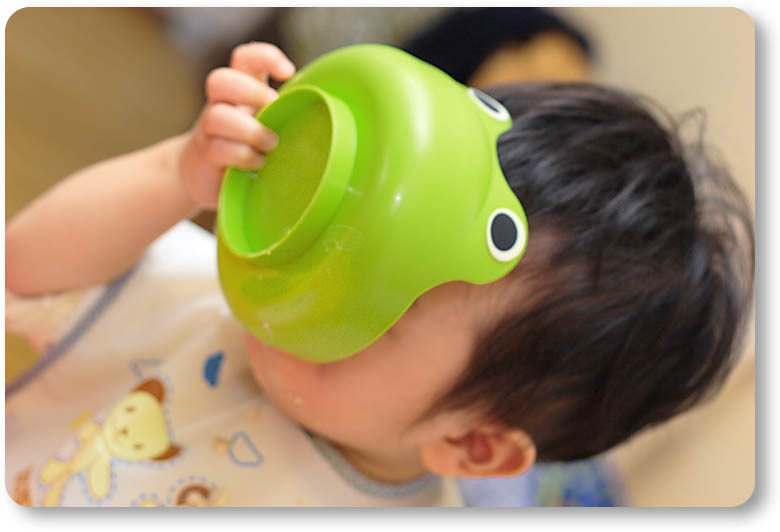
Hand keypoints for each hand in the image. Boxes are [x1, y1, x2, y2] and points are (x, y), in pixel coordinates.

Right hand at [178, 42, 296, 209]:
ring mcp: (208, 129)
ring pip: (216, 116)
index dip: (264, 56)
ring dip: (251, 131)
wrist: (205, 174)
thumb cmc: (247, 144)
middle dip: (251, 93)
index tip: (288, 73)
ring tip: (270, 145)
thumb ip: (284, 112)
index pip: (244, 58)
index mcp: (240, 90)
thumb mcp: (266, 122)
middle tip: (273, 111)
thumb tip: (331, 112)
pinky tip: (259, 164)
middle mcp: (220, 104)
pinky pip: (218, 149)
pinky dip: (243, 156)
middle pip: (220, 80)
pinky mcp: (205, 155)